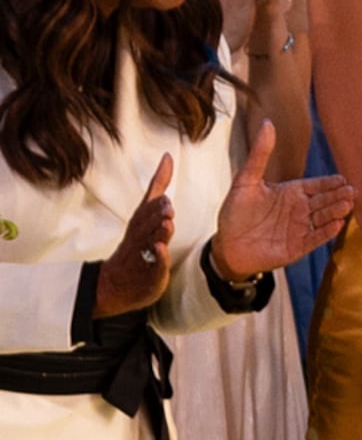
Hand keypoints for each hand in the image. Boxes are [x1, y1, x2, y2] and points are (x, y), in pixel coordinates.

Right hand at [93, 155, 176, 316]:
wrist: (116, 282)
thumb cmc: (138, 241)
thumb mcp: (147, 210)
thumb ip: (158, 186)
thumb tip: (167, 157)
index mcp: (140, 222)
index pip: (147, 207)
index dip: (156, 199)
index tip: (164, 193)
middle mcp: (140, 235)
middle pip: (147, 223)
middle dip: (156, 213)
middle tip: (167, 205)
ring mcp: (143, 253)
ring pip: (150, 241)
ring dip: (158, 232)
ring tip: (167, 223)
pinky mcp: (149, 270)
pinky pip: (153, 263)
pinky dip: (158, 256)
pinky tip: (161, 249)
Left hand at [208, 135, 353, 284]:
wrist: (227, 246)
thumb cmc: (235, 213)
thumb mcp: (246, 180)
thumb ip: (260, 153)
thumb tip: (267, 123)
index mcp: (291, 192)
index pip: (316, 185)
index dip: (329, 182)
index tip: (342, 178)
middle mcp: (300, 209)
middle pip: (324, 200)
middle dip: (339, 196)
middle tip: (352, 191)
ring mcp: (301, 228)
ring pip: (324, 218)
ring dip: (337, 211)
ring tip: (347, 205)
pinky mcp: (299, 247)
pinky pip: (317, 238)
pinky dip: (327, 232)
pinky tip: (337, 224)